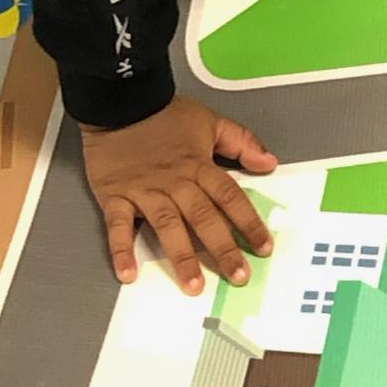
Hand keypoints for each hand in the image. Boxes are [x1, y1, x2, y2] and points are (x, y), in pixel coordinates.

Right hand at [80, 94, 276, 293]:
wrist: (120, 101)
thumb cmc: (165, 115)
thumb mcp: (209, 121)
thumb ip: (241, 141)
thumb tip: (270, 163)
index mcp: (199, 166)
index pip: (229, 197)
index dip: (248, 222)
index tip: (264, 247)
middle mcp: (175, 183)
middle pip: (203, 217)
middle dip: (222, 248)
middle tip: (238, 276)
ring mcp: (145, 191)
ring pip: (166, 226)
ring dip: (181, 256)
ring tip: (194, 285)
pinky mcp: (116, 196)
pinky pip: (118, 226)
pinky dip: (121, 249)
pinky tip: (129, 274)